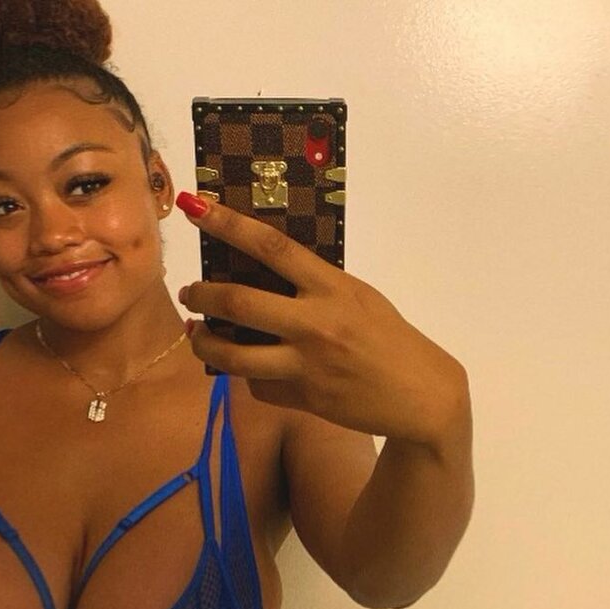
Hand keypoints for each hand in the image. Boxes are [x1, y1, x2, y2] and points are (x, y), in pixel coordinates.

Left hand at [175, 192, 468, 449]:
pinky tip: (251, 371)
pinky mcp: (303, 399)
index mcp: (332, 288)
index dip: (227, 224)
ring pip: (234, 357)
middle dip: (202, 293)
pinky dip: (249, 379)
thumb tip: (266, 275)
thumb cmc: (390, 340)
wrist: (419, 396)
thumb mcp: (359, 299)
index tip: (194, 207)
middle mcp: (315, 324)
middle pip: (238, 302)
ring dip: (205, 343)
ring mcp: (306, 365)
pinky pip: (258, 387)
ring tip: (198, 334)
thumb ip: (317, 287)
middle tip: (190, 291)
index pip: (270, 247)